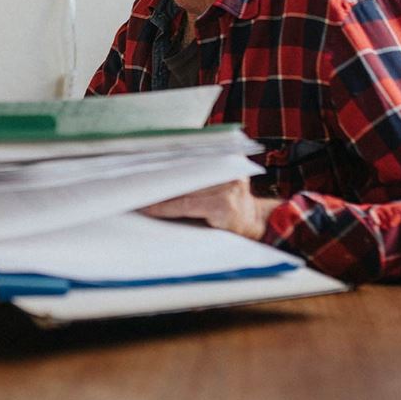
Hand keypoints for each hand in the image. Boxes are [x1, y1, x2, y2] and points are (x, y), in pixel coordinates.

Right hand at [141, 178, 280, 240]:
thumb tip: (158, 213)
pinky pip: (204, 164)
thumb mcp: (213, 235)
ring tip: (152, 179)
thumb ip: (189, 222)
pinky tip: (170, 168)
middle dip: (163, 188)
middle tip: (142, 189)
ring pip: (192, 173)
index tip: (145, 206)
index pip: (184, 204)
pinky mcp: (233, 165)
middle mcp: (230, 186)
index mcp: (225, 207)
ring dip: (173, 175)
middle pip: (186, 185)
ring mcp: (232, 173)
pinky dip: (188, 167)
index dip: (162, 206)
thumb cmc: (234, 233)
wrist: (258, 221)